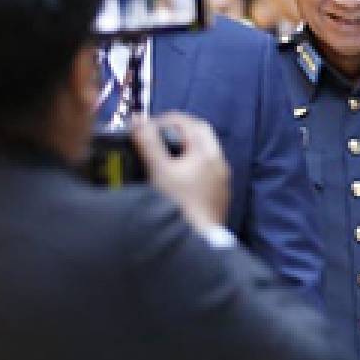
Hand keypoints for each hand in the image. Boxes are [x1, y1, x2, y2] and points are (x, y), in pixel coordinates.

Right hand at [133, 112, 231, 230]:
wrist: (199, 240)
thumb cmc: (179, 205)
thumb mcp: (159, 170)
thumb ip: (148, 142)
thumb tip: (138, 120)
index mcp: (207, 153)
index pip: (188, 122)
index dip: (166, 119)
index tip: (148, 126)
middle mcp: (219, 163)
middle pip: (200, 133)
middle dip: (179, 129)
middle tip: (157, 135)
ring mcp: (222, 180)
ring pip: (205, 152)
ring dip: (186, 147)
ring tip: (164, 155)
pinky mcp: (220, 196)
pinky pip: (207, 171)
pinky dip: (192, 165)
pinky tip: (177, 177)